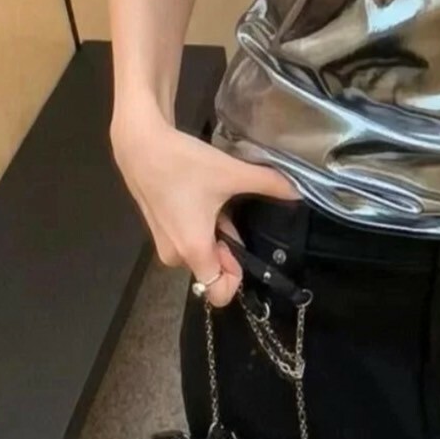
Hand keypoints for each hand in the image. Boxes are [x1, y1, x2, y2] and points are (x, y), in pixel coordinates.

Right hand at [110, 107, 301, 307]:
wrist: (139, 144)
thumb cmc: (183, 162)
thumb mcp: (231, 172)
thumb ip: (269, 184)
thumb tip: (300, 190)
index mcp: (194, 250)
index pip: (219, 294)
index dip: (237, 276)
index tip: (239, 245)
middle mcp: (176, 256)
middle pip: (213, 270)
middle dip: (227, 248)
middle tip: (226, 213)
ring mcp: (164, 245)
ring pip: (202, 254)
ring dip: (214, 235)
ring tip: (212, 202)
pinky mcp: (158, 232)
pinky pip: (188, 242)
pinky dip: (199, 227)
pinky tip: (198, 199)